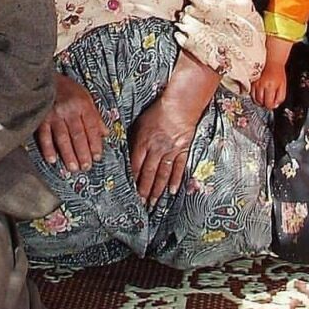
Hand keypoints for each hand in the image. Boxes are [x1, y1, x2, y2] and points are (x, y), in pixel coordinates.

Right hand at [35, 72, 106, 171]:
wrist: (44, 79)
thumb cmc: (67, 90)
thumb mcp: (85, 97)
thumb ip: (95, 116)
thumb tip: (105, 133)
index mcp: (83, 104)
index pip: (91, 127)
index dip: (95, 143)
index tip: (97, 157)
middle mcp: (69, 110)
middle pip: (78, 135)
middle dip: (83, 152)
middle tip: (86, 167)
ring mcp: (54, 115)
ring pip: (63, 138)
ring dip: (68, 154)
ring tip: (73, 167)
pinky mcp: (40, 118)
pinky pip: (45, 136)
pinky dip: (48, 148)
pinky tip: (52, 160)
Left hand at [129, 52, 218, 207]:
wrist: (181, 104)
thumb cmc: (158, 111)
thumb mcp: (140, 122)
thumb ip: (134, 139)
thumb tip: (126, 153)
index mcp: (143, 141)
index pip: (135, 165)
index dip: (132, 179)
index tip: (128, 191)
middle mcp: (156, 149)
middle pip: (148, 173)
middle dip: (143, 190)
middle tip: (140, 204)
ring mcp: (170, 151)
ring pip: (162, 174)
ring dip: (157, 190)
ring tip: (153, 202)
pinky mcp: (182, 150)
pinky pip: (178, 168)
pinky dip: (175, 180)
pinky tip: (171, 191)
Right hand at [251, 61, 286, 109]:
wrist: (271, 61)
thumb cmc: (277, 73)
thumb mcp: (283, 86)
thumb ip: (281, 97)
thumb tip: (275, 105)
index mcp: (270, 86)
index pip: (268, 103)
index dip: (271, 106)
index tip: (273, 104)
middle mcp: (261, 85)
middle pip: (260, 102)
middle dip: (265, 104)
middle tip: (269, 100)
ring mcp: (254, 84)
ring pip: (254, 99)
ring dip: (259, 101)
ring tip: (265, 97)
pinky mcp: (250, 82)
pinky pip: (251, 94)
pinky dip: (255, 96)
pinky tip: (259, 94)